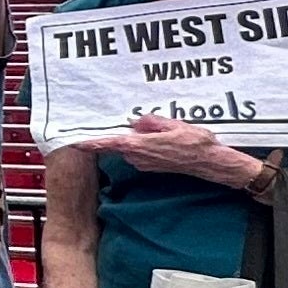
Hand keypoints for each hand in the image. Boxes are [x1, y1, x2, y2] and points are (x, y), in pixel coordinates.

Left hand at [89, 114, 267, 188]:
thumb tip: (137, 121)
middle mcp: (139, 158)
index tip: (76, 142)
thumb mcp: (175, 125)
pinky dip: (142, 144)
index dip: (92, 143)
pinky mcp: (151, 166)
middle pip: (119, 143)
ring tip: (156, 130)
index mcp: (141, 146)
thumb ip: (153, 122)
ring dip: (135, 139)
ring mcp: (144, 164)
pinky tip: (158, 138)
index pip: (111, 143)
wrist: (210, 163)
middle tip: (128, 124)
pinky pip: (139, 152)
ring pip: (130, 147)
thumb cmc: (196, 144)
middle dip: (120, 133)